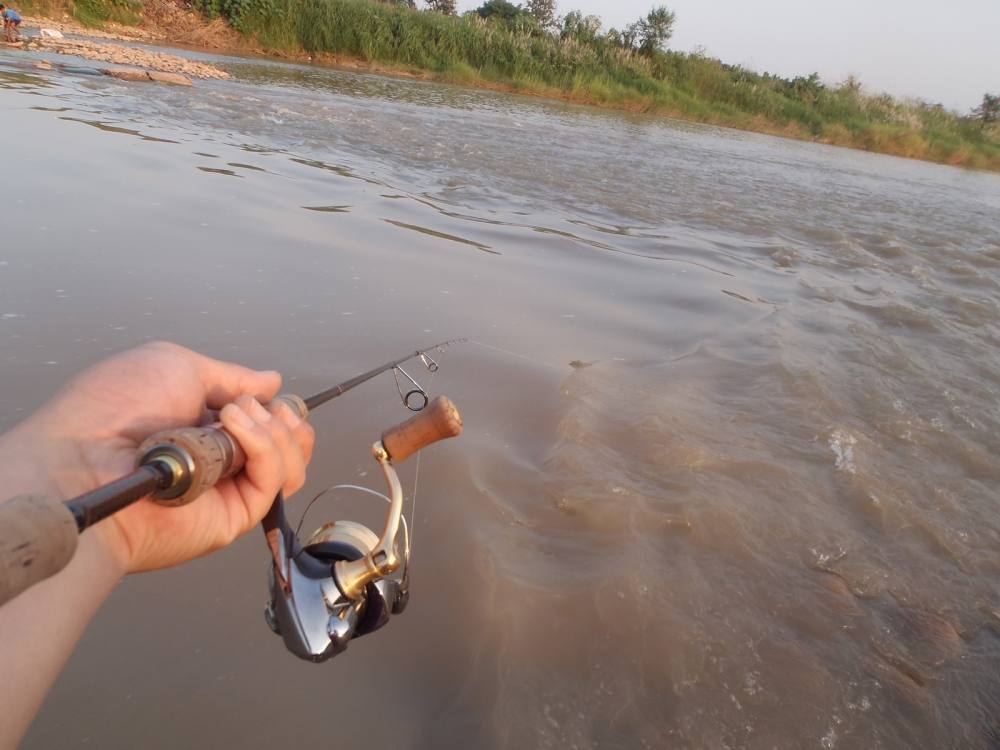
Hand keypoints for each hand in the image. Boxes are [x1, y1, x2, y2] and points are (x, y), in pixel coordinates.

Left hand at [0, 341, 314, 573]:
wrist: (83, 463)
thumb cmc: (114, 408)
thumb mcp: (176, 366)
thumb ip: (231, 376)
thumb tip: (272, 380)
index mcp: (207, 430)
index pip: (269, 424)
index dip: (278, 408)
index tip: (270, 396)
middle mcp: (223, 463)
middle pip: (290, 445)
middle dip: (283, 418)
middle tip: (251, 407)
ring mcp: (230, 491)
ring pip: (291, 464)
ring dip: (275, 430)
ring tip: (235, 416)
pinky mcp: (235, 516)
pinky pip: (274, 481)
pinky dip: (265, 447)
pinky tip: (234, 428)